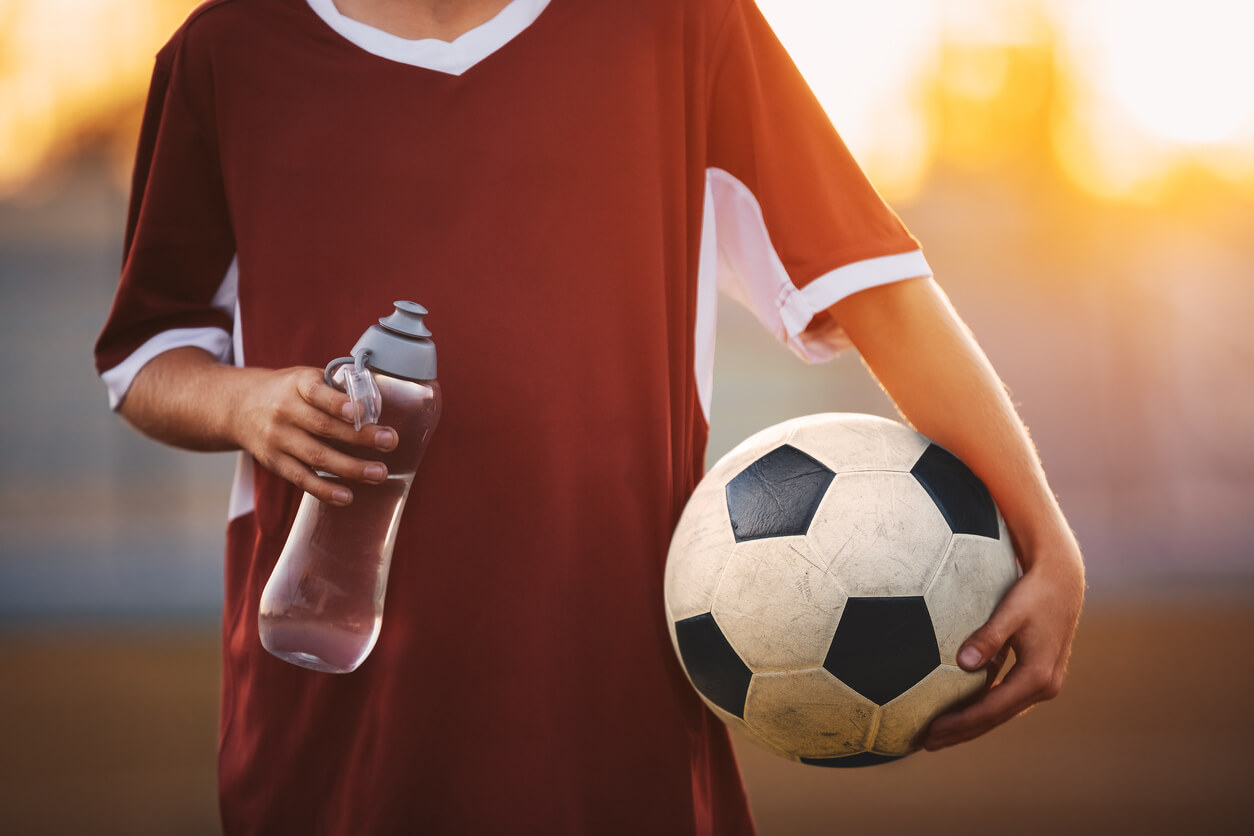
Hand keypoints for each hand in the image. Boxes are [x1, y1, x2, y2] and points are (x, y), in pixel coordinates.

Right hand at [230, 366, 397, 505]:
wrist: (239, 406)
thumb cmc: (287, 391)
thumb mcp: (306, 378)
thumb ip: (336, 388)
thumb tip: (378, 398)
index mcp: (297, 385)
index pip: (317, 393)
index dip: (339, 403)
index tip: (362, 411)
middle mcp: (284, 411)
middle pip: (324, 428)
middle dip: (360, 437)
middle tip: (390, 442)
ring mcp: (278, 439)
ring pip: (316, 456)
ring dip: (350, 468)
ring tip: (379, 473)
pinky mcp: (275, 462)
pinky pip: (302, 479)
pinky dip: (325, 489)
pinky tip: (347, 496)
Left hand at [919, 541, 1084, 750]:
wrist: (1062, 579)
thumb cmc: (1033, 592)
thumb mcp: (1010, 612)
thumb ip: (988, 638)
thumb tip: (962, 663)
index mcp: (1037, 675)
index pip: (991, 709)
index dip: (959, 722)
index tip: (931, 730)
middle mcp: (1045, 686)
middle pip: (995, 718)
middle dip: (961, 732)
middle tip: (926, 743)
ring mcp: (1044, 683)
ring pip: (1001, 712)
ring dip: (971, 725)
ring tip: (939, 735)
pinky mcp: (1038, 676)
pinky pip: (1005, 700)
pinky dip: (983, 708)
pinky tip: (961, 712)